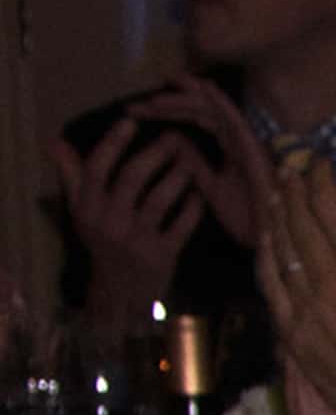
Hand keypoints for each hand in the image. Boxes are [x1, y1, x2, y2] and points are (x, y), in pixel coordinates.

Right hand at [49, 117, 203, 327]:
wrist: (120, 292)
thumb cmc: (103, 242)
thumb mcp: (83, 211)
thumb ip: (73, 176)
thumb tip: (55, 141)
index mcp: (88, 208)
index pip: (97, 168)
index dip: (113, 143)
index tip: (130, 122)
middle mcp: (109, 222)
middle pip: (132, 178)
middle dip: (155, 154)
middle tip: (174, 137)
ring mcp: (136, 240)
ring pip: (159, 200)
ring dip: (177, 176)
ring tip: (190, 161)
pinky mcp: (162, 256)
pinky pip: (182, 225)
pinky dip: (194, 207)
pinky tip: (201, 194)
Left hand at [128, 76, 273, 247]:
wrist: (270, 240)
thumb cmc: (246, 220)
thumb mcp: (210, 189)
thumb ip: (194, 164)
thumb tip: (172, 140)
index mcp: (230, 150)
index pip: (198, 120)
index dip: (171, 111)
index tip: (139, 111)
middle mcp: (239, 142)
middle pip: (203, 111)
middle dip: (172, 102)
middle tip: (139, 100)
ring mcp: (247, 143)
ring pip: (215, 109)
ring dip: (188, 97)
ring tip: (162, 86)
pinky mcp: (254, 148)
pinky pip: (235, 118)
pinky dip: (219, 100)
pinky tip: (201, 86)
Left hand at [259, 158, 335, 414]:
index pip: (328, 206)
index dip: (320, 178)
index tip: (321, 163)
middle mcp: (329, 282)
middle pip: (298, 222)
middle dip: (293, 189)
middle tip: (291, 170)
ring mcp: (307, 309)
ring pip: (280, 250)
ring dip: (275, 218)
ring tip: (274, 195)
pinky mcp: (296, 334)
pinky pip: (271, 286)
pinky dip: (266, 258)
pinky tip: (267, 245)